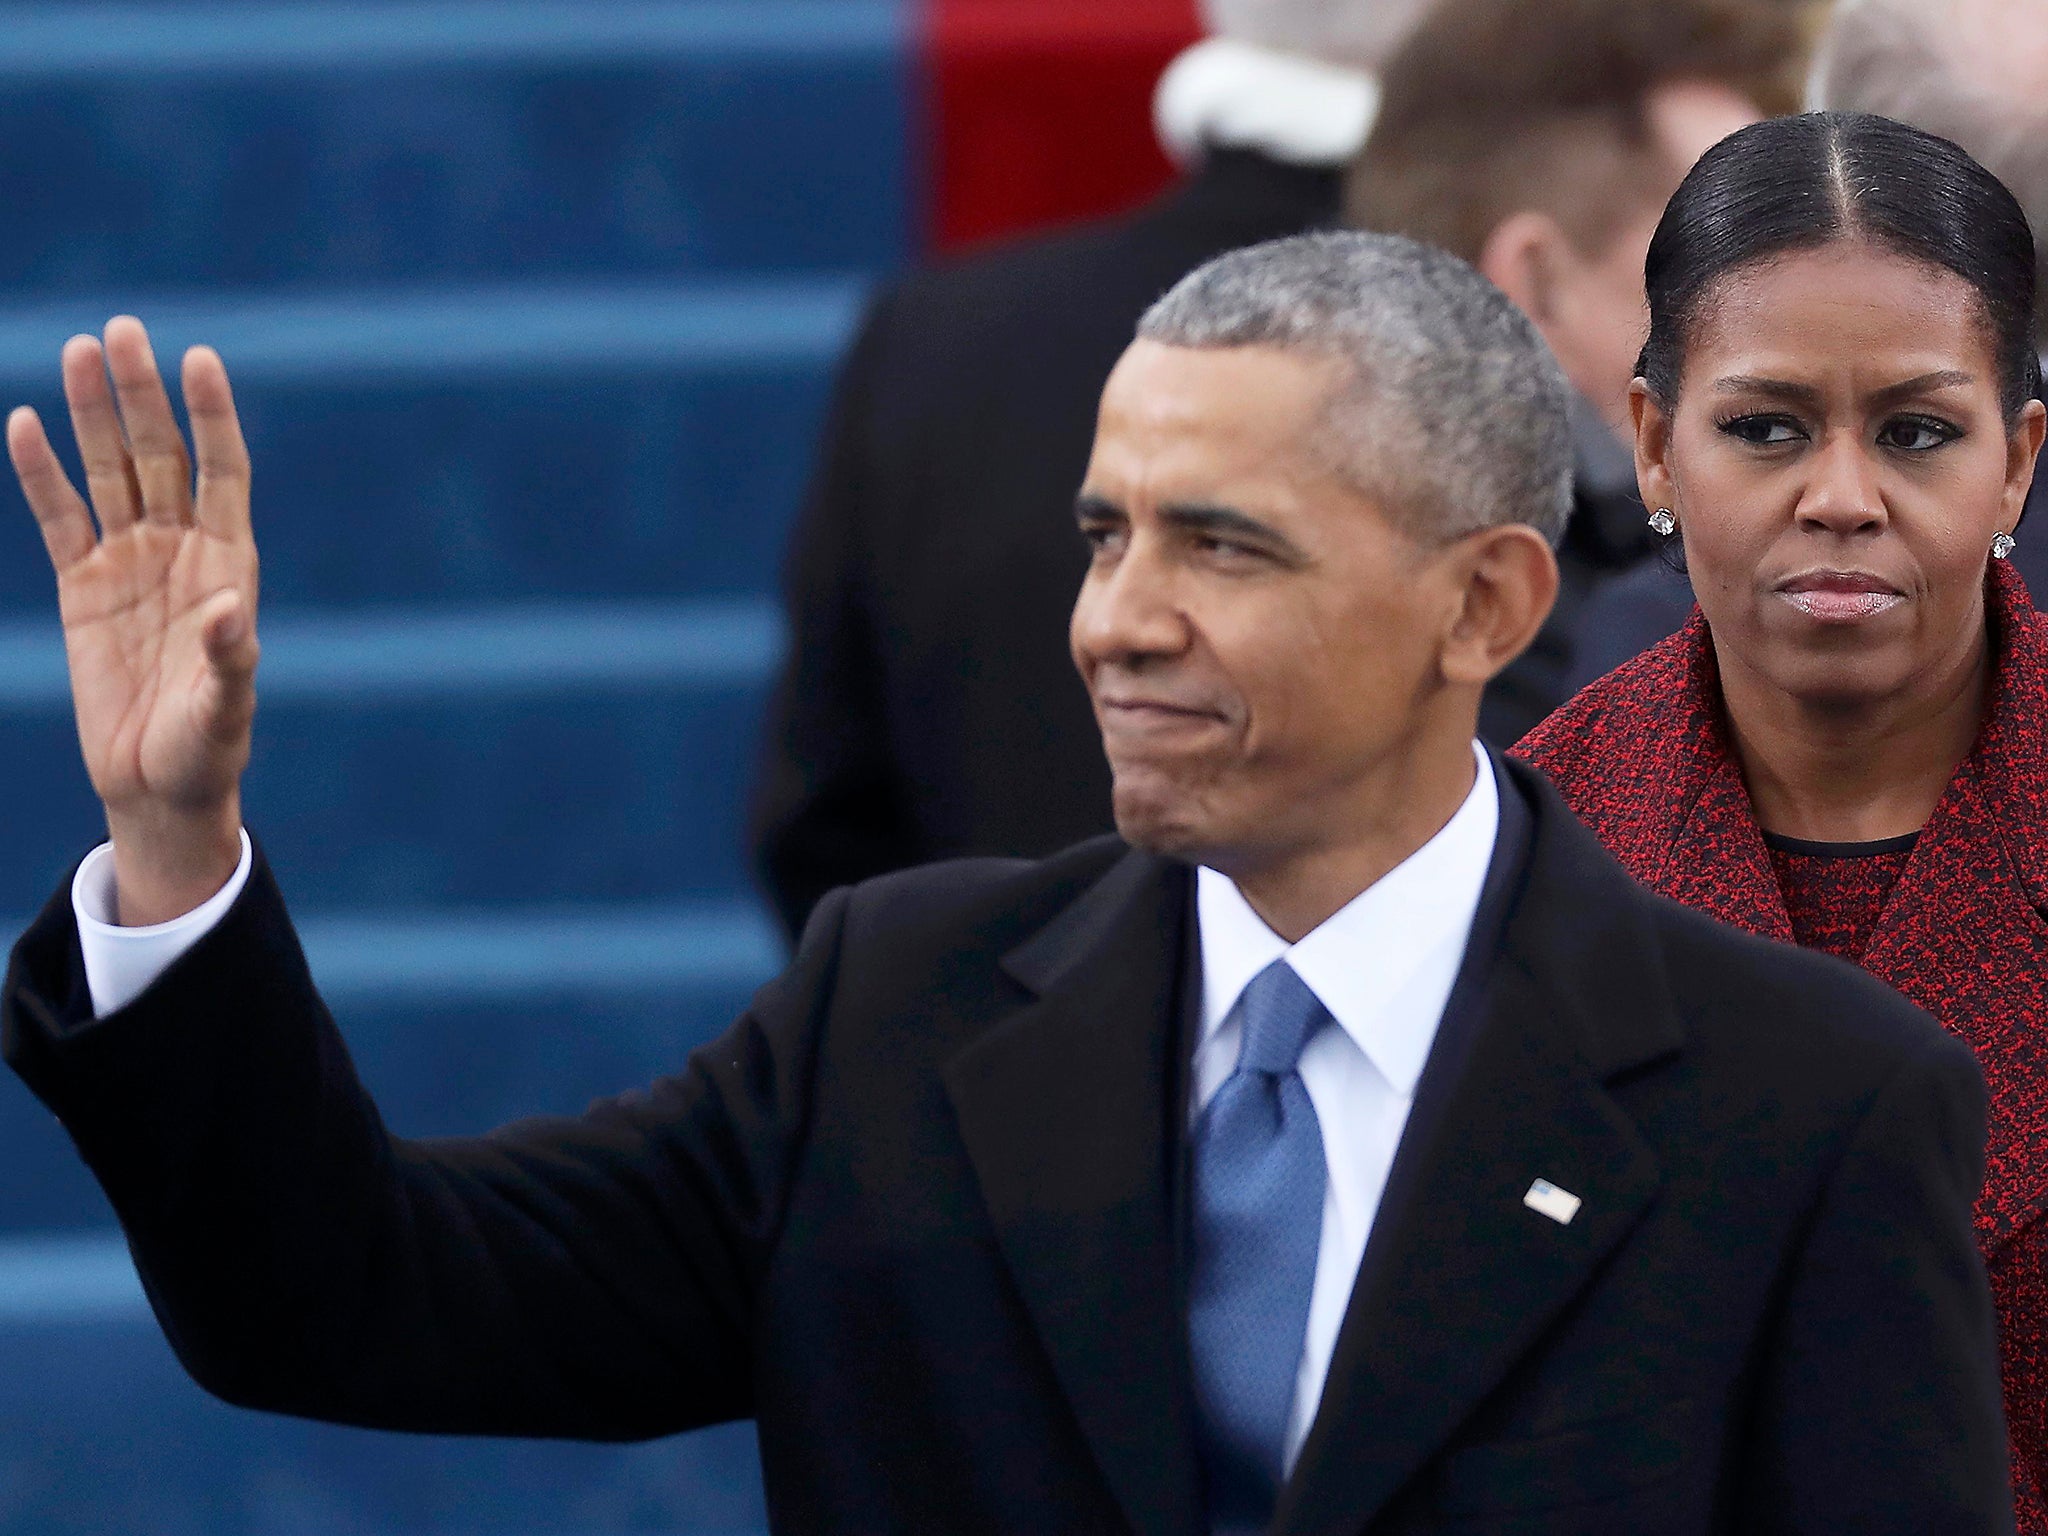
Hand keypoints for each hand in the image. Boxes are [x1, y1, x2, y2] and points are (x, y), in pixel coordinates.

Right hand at [9, 317, 258, 924]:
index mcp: (227, 565)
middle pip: (160, 455)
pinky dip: (41, 473)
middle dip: (142, 395)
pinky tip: (23, 423)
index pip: (222, 471)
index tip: (199, 358)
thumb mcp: (225, 706)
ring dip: (93, 414)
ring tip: (79, 349)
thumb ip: (230, 657)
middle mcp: (180, 551)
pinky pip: (59, 517)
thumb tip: (231, 611)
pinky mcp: (83, 587)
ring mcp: (129, 563)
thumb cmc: (207, 747)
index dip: (212, 416)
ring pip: (109, 472)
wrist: (158, 784)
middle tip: (123, 329)